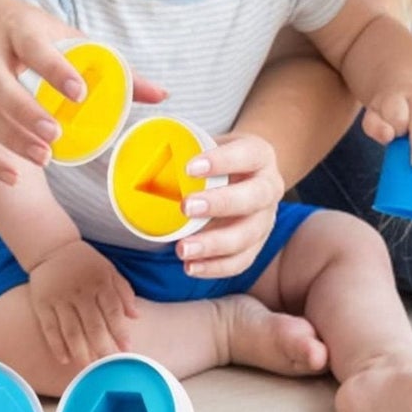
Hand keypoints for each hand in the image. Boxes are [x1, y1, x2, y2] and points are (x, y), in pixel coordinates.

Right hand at [0, 0, 166, 183]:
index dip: (55, 69)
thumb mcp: (68, 35)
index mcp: (22, 30)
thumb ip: (114, 66)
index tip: (80, 93)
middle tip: (55, 136)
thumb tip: (162, 94)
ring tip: (43, 158)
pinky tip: (13, 177)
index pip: (36, 48)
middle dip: (25, 111)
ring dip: (9, 137)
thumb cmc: (31, 32)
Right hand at [28, 239, 138, 368]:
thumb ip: (124, 292)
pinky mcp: (42, 304)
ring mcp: (60, 299)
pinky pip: (50, 329)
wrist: (52, 248)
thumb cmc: (85, 262)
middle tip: (108, 365)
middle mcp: (80, 292)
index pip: (113, 311)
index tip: (126, 349)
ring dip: (81, 352)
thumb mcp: (109, 270)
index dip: (120, 332)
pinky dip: (57, 346)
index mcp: (100, 282)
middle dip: (103, 348)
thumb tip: (136, 316)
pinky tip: (65, 359)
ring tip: (89, 367)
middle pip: (93, 326)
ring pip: (72, 331)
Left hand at [175, 132, 283, 279]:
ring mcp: (266, 219)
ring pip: (247, 236)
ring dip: (214, 244)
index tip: (189, 168)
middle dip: (219, 204)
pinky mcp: (257, 245)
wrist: (247, 175)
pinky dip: (215, 267)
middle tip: (185, 207)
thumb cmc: (220, 159)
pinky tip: (191, 266)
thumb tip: (141, 153)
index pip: (247, 155)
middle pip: (254, 197)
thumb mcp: (210, 144)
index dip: (221, 161)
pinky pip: (241, 261)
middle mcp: (270, 187)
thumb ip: (186, 148)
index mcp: (260, 155)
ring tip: (183, 249)